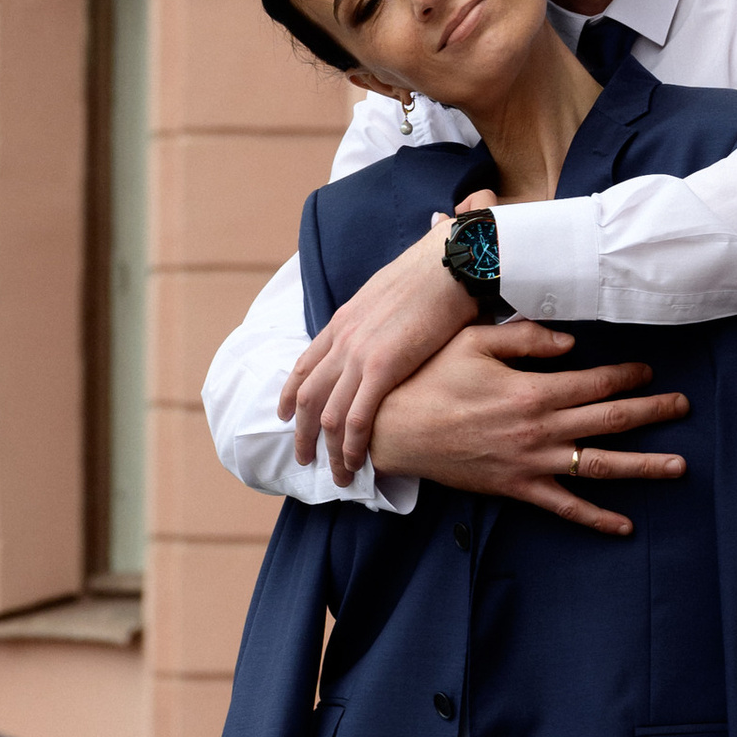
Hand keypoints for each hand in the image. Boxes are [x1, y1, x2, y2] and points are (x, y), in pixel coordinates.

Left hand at [283, 222, 479, 478]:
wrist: (449, 262)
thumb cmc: (432, 274)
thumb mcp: (389, 295)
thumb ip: (378, 319)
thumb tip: (386, 332)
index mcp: (343, 322)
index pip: (304, 366)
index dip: (290, 395)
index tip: (287, 417)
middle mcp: (342, 340)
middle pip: (308, 397)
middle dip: (303, 433)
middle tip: (304, 459)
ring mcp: (358, 354)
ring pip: (328, 415)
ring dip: (329, 450)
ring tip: (337, 475)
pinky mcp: (381, 368)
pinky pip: (357, 418)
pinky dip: (353, 446)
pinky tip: (358, 463)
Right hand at [367, 321, 689, 536]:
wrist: (394, 430)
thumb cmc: (430, 380)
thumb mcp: (473, 343)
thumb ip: (524, 337)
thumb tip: (570, 340)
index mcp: (533, 390)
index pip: (595, 381)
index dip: (627, 374)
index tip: (649, 368)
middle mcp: (540, 429)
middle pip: (610, 421)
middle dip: (651, 411)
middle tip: (683, 405)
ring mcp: (531, 463)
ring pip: (599, 466)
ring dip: (643, 466)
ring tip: (679, 466)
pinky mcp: (517, 488)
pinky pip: (565, 507)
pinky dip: (597, 518)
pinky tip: (625, 526)